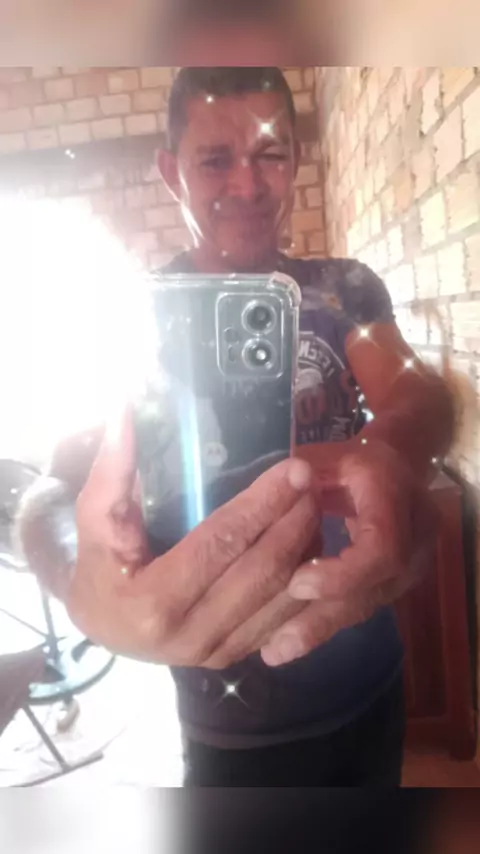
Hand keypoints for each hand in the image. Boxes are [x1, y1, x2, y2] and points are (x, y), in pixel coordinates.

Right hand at [67, 409, 318, 668]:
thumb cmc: (99, 568)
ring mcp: (215, 653)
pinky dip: (305, 583)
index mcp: (155, 603)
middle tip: (314, 482)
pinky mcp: (233, 658)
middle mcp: (190, 636)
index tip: (293, 469)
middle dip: (294, 523)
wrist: (105, 626)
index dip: (261, 505)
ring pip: (280, 600)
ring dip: (307, 551)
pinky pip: (283, 622)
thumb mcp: (93, 521)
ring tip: (317, 507)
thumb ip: (111, 472)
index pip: (221, 544)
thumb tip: (124, 412)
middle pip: (261, 572)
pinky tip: (313, 547)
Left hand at [261, 440, 437, 666]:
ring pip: (368, 603)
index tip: (298, 583)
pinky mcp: (396, 580)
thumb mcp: (328, 455)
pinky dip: (326, 622)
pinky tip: (288, 642)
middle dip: (324, 616)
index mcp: (396, 498)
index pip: (382, 549)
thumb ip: (306, 472)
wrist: (397, 464)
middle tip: (276, 643)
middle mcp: (414, 536)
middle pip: (375, 588)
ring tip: (274, 651)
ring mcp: (412, 562)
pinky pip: (363, 605)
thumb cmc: (352, 459)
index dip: (343, 572)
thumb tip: (292, 478)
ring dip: (321, 628)